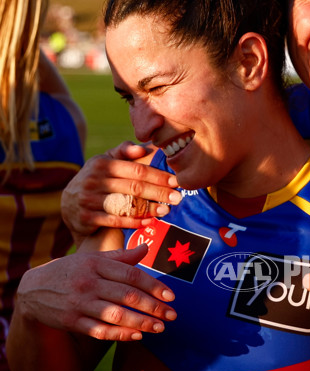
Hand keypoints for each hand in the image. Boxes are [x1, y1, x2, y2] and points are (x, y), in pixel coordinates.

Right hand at [16, 244, 176, 340]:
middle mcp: (88, 282)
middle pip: (127, 295)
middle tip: (172, 315)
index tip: (171, 296)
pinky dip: (119, 334)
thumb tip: (147, 248)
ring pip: (115, 314)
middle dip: (153, 307)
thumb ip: (121, 257)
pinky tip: (136, 336)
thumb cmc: (71, 272)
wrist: (32, 290)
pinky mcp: (71, 320)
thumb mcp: (92, 259)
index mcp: (96, 264)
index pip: (131, 275)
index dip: (153, 286)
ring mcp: (79, 302)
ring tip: (159, 327)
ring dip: (140, 322)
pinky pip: (99, 330)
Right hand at [61, 142, 181, 244]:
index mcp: (102, 163)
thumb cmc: (97, 180)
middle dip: (159, 192)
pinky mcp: (87, 217)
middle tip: (178, 198)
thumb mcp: (105, 161)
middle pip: (134, 187)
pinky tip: (149, 222)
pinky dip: (134, 222)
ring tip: (167, 211)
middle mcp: (94, 180)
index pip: (136, 170)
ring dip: (149, 209)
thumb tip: (143, 148)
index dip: (158, 176)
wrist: (69, 204)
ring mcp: (89, 199)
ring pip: (126, 204)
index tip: (176, 181)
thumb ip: (123, 151)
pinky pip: (115, 221)